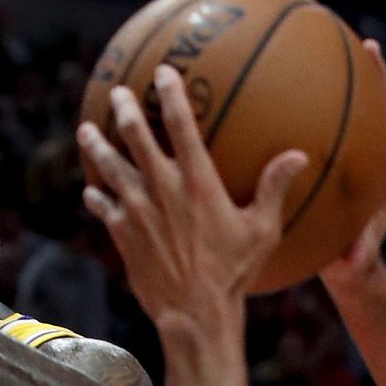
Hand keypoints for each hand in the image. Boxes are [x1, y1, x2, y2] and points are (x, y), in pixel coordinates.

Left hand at [78, 65, 308, 331]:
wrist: (194, 314)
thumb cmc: (233, 274)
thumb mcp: (262, 232)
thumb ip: (275, 189)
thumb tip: (299, 156)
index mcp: (197, 183)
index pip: (181, 125)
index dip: (170, 94)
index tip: (162, 71)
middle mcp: (162, 190)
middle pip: (136, 137)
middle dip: (125, 110)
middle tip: (117, 92)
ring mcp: (137, 212)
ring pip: (110, 168)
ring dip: (98, 146)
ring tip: (86, 130)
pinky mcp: (122, 235)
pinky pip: (104, 208)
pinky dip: (97, 196)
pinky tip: (91, 190)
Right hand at [318, 41, 385, 296]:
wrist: (347, 271)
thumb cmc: (351, 265)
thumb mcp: (351, 265)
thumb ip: (355, 260)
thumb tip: (352, 263)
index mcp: (381, 179)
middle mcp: (366, 160)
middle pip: (374, 109)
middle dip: (372, 77)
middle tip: (366, 46)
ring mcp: (346, 157)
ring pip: (342, 111)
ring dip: (334, 78)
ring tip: (319, 43)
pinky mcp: (323, 162)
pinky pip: (308, 129)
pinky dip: (294, 111)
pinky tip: (265, 92)